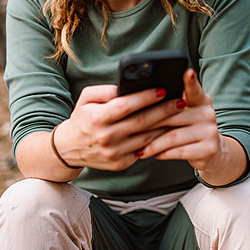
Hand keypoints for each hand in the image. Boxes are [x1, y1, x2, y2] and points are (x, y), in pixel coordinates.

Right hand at [52, 84, 185, 170]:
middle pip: (142, 122)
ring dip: (165, 126)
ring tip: (179, 115)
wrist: (69, 149)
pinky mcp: (120, 163)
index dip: (146, 97)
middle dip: (164, 111)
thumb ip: (107, 90)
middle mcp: (106, 137)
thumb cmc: (82, 118)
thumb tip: (130, 86)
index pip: (125, 106)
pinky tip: (167, 130)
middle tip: (180, 102)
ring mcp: (114, 153)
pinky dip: (157, 140)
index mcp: (97, 118)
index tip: (163, 89)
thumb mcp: (87, 98)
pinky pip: (144, 150)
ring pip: (147, 138)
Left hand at [138, 69, 247, 185]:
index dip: (190, 81)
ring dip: (152, 143)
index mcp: (201, 101)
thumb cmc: (189, 131)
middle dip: (149, 123)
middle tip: (130, 128)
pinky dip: (162, 153)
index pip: (194, 89)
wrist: (211, 153)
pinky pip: (178, 151)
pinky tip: (151, 154)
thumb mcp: (185, 115)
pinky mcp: (208, 149)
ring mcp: (210, 131)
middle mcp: (208, 113)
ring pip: (173, 136)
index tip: (187, 71)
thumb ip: (171, 106)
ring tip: (139, 148)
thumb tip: (143, 102)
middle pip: (173, 115)